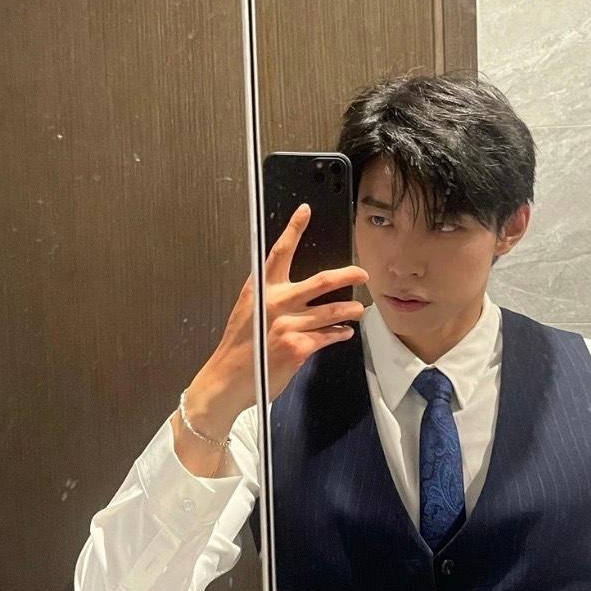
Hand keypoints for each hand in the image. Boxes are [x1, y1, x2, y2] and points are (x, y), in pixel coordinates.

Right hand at [196, 203, 368, 418]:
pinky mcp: (299, 347)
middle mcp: (275, 302)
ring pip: (331, 311)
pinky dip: (339, 334)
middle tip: (362, 273)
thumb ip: (269, 298)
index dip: (293, 229)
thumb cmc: (239, 347)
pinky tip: (344, 333)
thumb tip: (295, 292)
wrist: (228, 379)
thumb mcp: (247, 312)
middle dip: (346, 275)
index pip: (279, 253)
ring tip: (358, 309)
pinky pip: (328, 336)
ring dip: (349, 310)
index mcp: (260, 289)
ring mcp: (288, 325)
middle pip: (319, 282)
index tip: (305, 211)